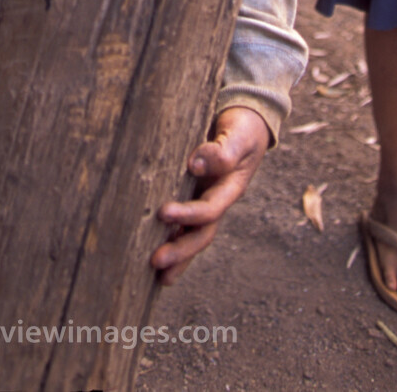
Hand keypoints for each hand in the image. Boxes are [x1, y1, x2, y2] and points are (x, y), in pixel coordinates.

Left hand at [150, 107, 270, 284]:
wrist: (246, 125)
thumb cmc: (242, 129)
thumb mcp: (239, 137)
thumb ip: (222, 152)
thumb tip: (195, 165)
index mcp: (230, 189)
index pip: (209, 210)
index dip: (188, 214)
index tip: (164, 212)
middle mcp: (217, 201)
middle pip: (201, 234)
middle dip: (180, 250)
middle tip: (155, 260)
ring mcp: (205, 201)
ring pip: (191, 235)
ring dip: (175, 254)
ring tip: (154, 271)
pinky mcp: (192, 196)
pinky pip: (182, 223)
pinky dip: (170, 237)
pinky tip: (150, 248)